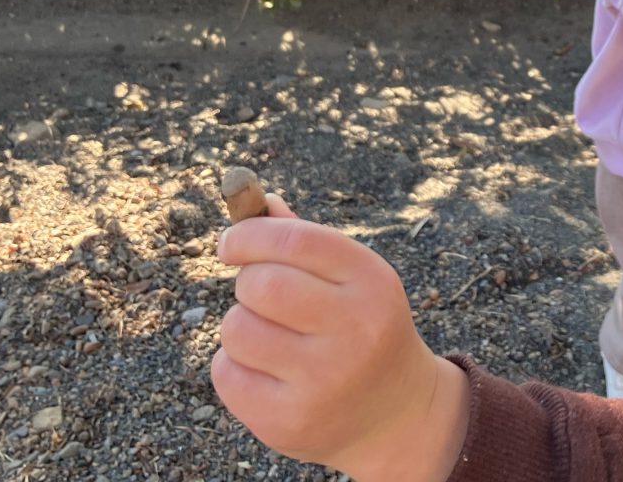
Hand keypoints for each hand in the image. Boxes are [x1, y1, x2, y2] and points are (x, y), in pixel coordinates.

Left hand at [213, 195, 469, 481]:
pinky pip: (227, 373)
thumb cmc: (362, 327)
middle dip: (247, 283)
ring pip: (236, 329)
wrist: (396, 413)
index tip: (230, 243)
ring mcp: (323, 381)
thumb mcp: (351, 279)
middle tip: (258, 294)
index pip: (295, 240)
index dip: (250, 234)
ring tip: (269, 335)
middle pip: (261, 284)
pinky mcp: (290, 421)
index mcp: (372, 282)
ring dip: (239, 325)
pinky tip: (266, 371)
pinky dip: (233, 365)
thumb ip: (305, 240)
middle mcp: (355, 330)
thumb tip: (256, 202)